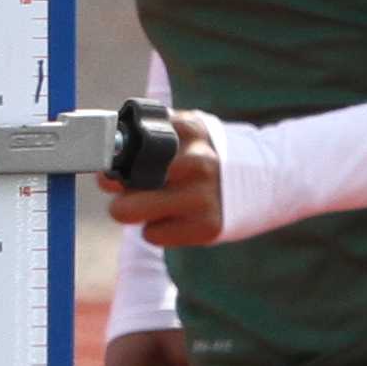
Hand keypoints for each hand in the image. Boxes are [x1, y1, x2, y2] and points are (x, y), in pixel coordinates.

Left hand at [100, 107, 228, 250]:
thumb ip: (145, 138)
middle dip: (118, 189)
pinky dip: (156, 230)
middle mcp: (198, 162)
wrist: (261, 179)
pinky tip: (175, 218)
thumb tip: (105, 166)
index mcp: (189, 130)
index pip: (133, 142)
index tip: (112, 166)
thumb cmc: (200, 157)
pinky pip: (152, 235)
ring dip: (135, 211)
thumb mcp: (183, 133)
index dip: (113, 158)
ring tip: (154, 203)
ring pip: (132, 211)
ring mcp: (203, 195)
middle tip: (126, 191)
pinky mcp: (207, 226)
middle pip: (129, 180)